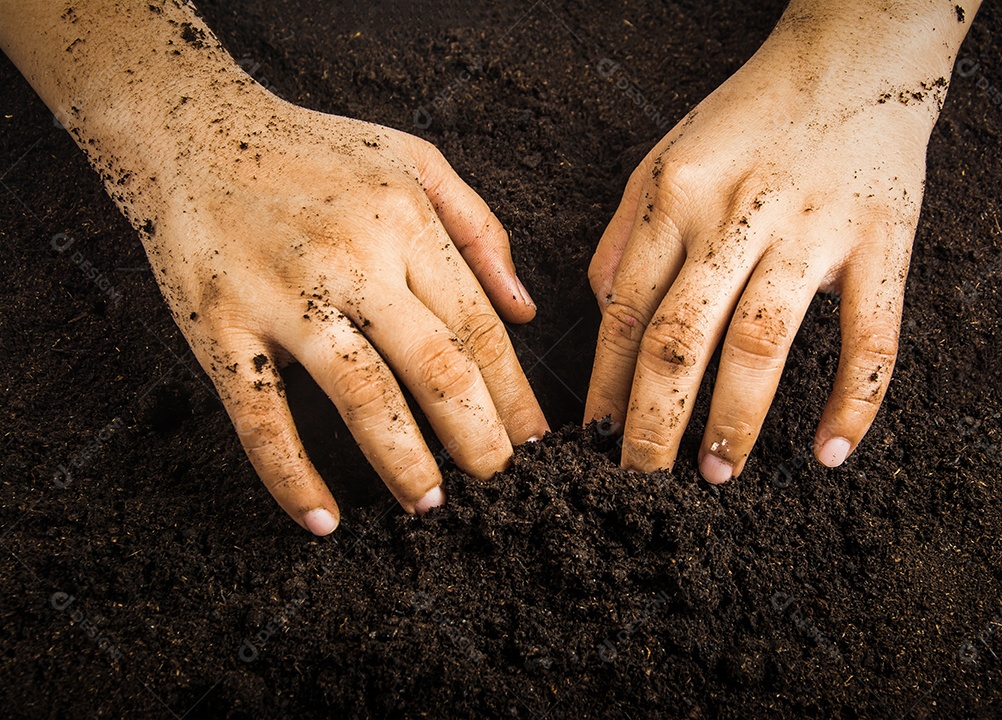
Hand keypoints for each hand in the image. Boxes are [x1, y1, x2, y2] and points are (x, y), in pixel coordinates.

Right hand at [0, 0, 547, 534]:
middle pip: (438, 368)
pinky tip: (322, 521)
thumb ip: (480, 228)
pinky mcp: (219, 328)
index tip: (539, 444)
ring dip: (405, 463)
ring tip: (432, 506)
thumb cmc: (311, 150)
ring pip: (363, 397)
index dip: (516, 395)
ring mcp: (283, 296)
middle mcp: (353, 260)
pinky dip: (291, 477)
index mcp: (406, 221)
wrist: (185, 129)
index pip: (479, 327)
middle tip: (502, 489)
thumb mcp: (413, 159)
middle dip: (480, 440)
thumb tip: (526, 309)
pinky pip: (261, 418)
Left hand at [585, 1, 973, 481]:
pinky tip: (831, 451)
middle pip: (681, 337)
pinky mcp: (884, 239)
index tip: (596, 439)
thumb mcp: (663, 160)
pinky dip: (854, 401)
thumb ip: (625, 236)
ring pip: (762, 344)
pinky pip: (872, 335)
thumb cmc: (747, 121)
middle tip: (643, 481)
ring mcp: (813, 227)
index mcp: (675, 195)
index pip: (626, 309)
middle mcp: (737, 213)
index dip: (607, 384)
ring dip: (735, 422)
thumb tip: (604, 320)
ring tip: (716, 474)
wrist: (854, 59)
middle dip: (655, 423)